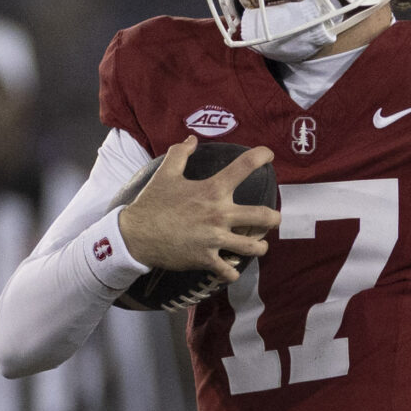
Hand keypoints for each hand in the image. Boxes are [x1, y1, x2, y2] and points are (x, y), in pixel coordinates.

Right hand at [118, 137, 281, 280]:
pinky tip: (232, 268)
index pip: (245, 166)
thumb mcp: (165, 173)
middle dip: (274, 218)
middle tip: (273, 219)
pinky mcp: (207, 259)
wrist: (136, 235)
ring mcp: (215, 239)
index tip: (269, 156)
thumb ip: (180, 153)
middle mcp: (220, 214)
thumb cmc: (152, 203)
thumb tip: (191, 139)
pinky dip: (233, 271)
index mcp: (213, 189)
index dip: (262, 156)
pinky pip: (230, 271)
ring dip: (259, 247)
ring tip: (258, 245)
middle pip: (264, 216)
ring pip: (253, 247)